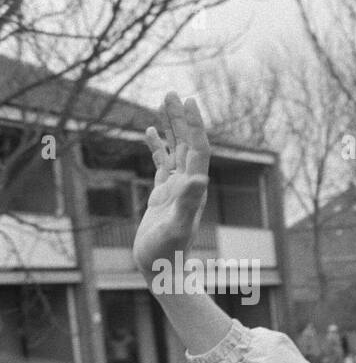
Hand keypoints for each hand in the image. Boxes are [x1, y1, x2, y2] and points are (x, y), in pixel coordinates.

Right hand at [133, 92, 211, 278]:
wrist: (163, 270)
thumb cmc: (168, 252)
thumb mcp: (177, 225)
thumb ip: (188, 203)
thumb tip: (199, 178)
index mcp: (193, 188)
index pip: (197, 149)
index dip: (194, 125)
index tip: (188, 101)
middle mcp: (188, 185)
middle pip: (187, 144)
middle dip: (181, 119)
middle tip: (173, 93)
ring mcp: (175, 189)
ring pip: (175, 150)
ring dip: (171, 128)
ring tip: (164, 102)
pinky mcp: (162, 195)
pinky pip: (162, 164)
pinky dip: (157, 146)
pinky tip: (150, 131)